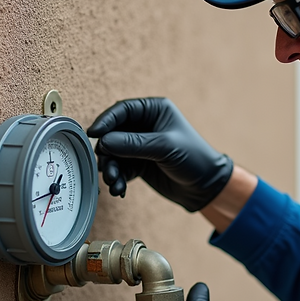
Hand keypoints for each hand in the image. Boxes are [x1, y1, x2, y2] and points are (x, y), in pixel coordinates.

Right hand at [87, 98, 232, 211]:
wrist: (206, 187)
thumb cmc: (194, 158)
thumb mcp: (164, 147)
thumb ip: (133, 144)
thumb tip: (103, 142)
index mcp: (154, 110)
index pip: (122, 110)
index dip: (105, 121)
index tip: (93, 134)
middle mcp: (144, 126)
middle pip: (112, 133)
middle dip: (106, 152)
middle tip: (106, 167)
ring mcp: (140, 146)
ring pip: (113, 153)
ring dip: (110, 168)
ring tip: (114, 182)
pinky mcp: (138, 164)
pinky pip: (119, 168)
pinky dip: (117, 179)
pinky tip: (119, 190)